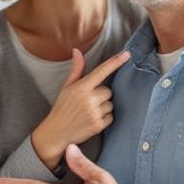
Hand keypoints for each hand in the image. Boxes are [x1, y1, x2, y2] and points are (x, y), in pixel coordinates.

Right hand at [31, 50, 130, 168]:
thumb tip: (77, 51)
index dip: (115, 62)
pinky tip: (92, 119)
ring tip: (89, 111)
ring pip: (111, 104)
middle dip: (101, 95)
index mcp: (81, 87)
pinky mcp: (98, 125)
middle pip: (108, 90)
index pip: (102, 71)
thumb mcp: (66, 87)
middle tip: (88, 101)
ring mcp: (94, 112)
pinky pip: (111, 116)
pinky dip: (104, 118)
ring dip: (103, 107)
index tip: (127, 54)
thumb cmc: (62, 107)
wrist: (56, 132)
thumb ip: (76, 69)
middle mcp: (88, 99)